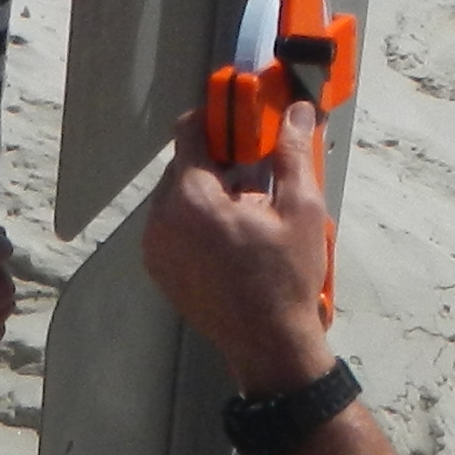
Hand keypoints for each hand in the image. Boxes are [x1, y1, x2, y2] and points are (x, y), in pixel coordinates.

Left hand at [139, 144, 338, 396]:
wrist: (268, 343)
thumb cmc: (286, 278)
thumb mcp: (300, 209)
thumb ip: (293, 153)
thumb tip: (297, 112)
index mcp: (191, 199)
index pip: (189, 132)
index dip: (215, 119)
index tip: (239, 120)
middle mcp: (161, 220)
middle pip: (182, 165)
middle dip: (216, 161)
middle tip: (254, 172)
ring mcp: (154, 247)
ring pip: (176, 195)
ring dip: (206, 192)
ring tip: (247, 211)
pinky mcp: (158, 268)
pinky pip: (171, 226)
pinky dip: (195, 220)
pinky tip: (230, 236)